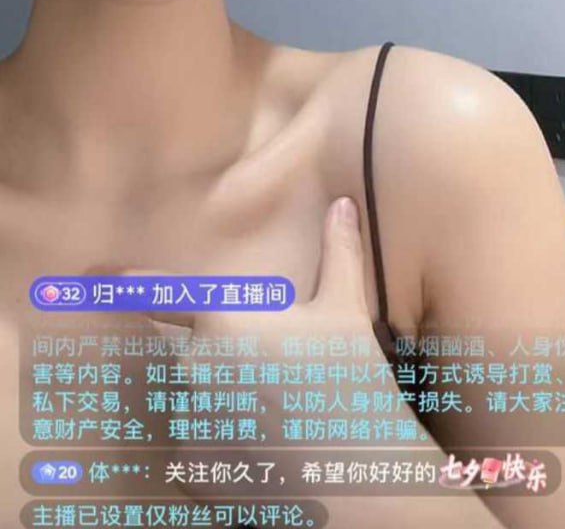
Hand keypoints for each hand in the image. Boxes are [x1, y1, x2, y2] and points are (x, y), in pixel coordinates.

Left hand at [84, 197, 424, 502]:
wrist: (353, 474)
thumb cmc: (349, 383)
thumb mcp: (346, 311)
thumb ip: (340, 252)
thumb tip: (344, 203)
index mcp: (223, 323)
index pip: (159, 296)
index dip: (126, 285)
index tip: (98, 276)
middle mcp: (194, 368)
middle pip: (168, 348)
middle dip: (187, 350)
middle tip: (227, 363)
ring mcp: (187, 420)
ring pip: (181, 396)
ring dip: (203, 396)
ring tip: (255, 409)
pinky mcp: (191, 467)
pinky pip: (187, 443)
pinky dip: (209, 439)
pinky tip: (252, 444)